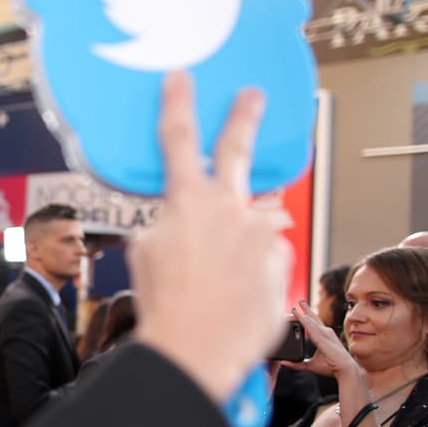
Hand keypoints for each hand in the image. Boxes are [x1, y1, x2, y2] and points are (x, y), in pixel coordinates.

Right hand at [130, 71, 291, 402]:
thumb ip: (171, 223)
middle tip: (252, 96)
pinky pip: (265, 256)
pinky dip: (250, 271)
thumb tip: (191, 218)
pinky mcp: (281, 260)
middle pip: (235, 151)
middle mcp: (228, 208)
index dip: (178, 104)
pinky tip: (232, 294)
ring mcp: (259, 233)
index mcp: (186, 202)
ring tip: (219, 274)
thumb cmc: (164, 303)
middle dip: (243, 118)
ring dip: (238, 241)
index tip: (181, 78)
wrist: (195, 348)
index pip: (177, 139)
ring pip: (251, 223)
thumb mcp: (146, 253)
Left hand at [284, 300, 358, 379]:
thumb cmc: (332, 366)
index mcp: (324, 336)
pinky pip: (312, 329)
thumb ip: (297, 364)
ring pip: (312, 322)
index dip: (306, 316)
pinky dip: (305, 322)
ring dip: (303, 315)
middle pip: (314, 318)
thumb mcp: (310, 365)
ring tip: (294, 308)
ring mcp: (325, 335)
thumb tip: (284, 363)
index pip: (314, 323)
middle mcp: (326, 333)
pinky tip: (299, 316)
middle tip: (298, 301)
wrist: (345, 370)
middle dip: (306, 309)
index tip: (297, 310)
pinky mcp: (323, 339)